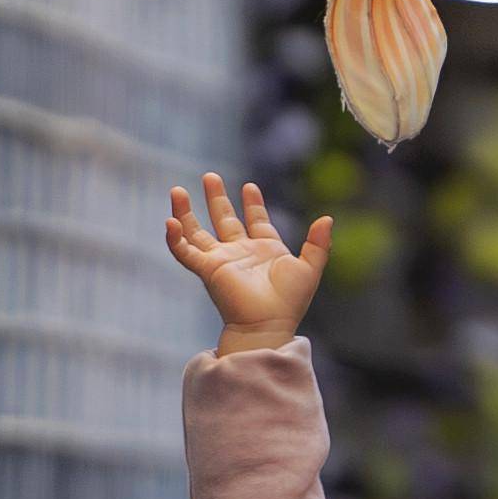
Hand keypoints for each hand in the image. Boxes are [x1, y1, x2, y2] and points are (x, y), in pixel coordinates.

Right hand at [168, 172, 331, 353]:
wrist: (268, 323)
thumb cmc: (290, 301)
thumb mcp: (310, 267)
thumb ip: (319, 243)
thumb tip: (327, 218)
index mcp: (265, 249)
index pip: (256, 220)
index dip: (253, 203)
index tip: (249, 186)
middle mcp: (241, 252)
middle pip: (224, 219)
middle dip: (216, 197)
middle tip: (210, 175)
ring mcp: (222, 260)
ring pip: (197, 232)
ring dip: (186, 212)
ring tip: (177, 190)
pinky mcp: (207, 269)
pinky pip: (184, 252)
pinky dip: (174, 238)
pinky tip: (169, 221)